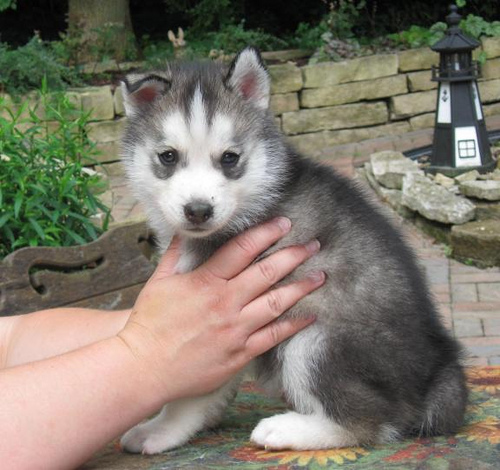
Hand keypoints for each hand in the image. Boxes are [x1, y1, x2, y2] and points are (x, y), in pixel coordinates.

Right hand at [118, 217, 323, 400]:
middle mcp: (225, 303)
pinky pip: (273, 336)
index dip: (265, 233)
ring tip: (320, 275)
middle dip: (293, 256)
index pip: (242, 250)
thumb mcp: (159, 282)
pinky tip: (309, 315)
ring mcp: (236, 330)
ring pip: (276, 303)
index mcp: (206, 282)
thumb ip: (175, 253)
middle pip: (267, 273)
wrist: (145, 368)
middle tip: (313, 244)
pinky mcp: (240, 353)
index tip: (284, 223)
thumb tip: (185, 229)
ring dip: (301, 287)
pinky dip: (293, 325)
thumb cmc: (150, 323)